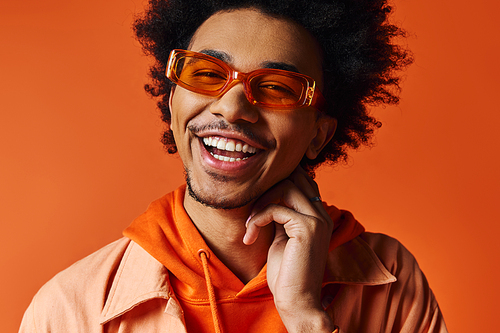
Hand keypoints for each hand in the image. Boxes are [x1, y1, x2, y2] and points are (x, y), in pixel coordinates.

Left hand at [243, 167, 335, 331]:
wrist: (297, 301)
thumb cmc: (287, 273)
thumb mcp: (282, 237)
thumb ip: (281, 216)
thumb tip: (268, 196)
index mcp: (319, 216)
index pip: (303, 180)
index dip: (279, 181)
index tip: (258, 198)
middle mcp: (322, 215)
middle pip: (296, 176)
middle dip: (268, 187)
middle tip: (253, 210)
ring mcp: (317, 220)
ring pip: (286, 186)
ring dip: (261, 202)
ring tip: (250, 224)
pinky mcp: (307, 228)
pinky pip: (276, 208)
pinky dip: (258, 218)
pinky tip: (250, 235)